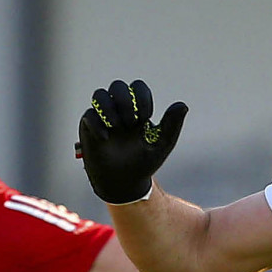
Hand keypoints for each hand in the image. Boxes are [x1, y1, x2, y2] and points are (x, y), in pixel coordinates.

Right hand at [76, 78, 187, 204]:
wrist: (125, 184)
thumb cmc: (143, 163)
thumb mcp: (161, 144)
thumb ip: (171, 125)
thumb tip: (183, 105)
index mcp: (137, 110)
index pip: (137, 87)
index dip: (142, 97)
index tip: (146, 117)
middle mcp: (118, 110)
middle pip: (118, 86)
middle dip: (125, 100)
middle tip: (131, 122)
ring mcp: (102, 118)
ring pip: (100, 95)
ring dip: (109, 107)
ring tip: (118, 126)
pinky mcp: (88, 129)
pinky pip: (89, 115)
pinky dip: (97, 124)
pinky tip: (106, 139)